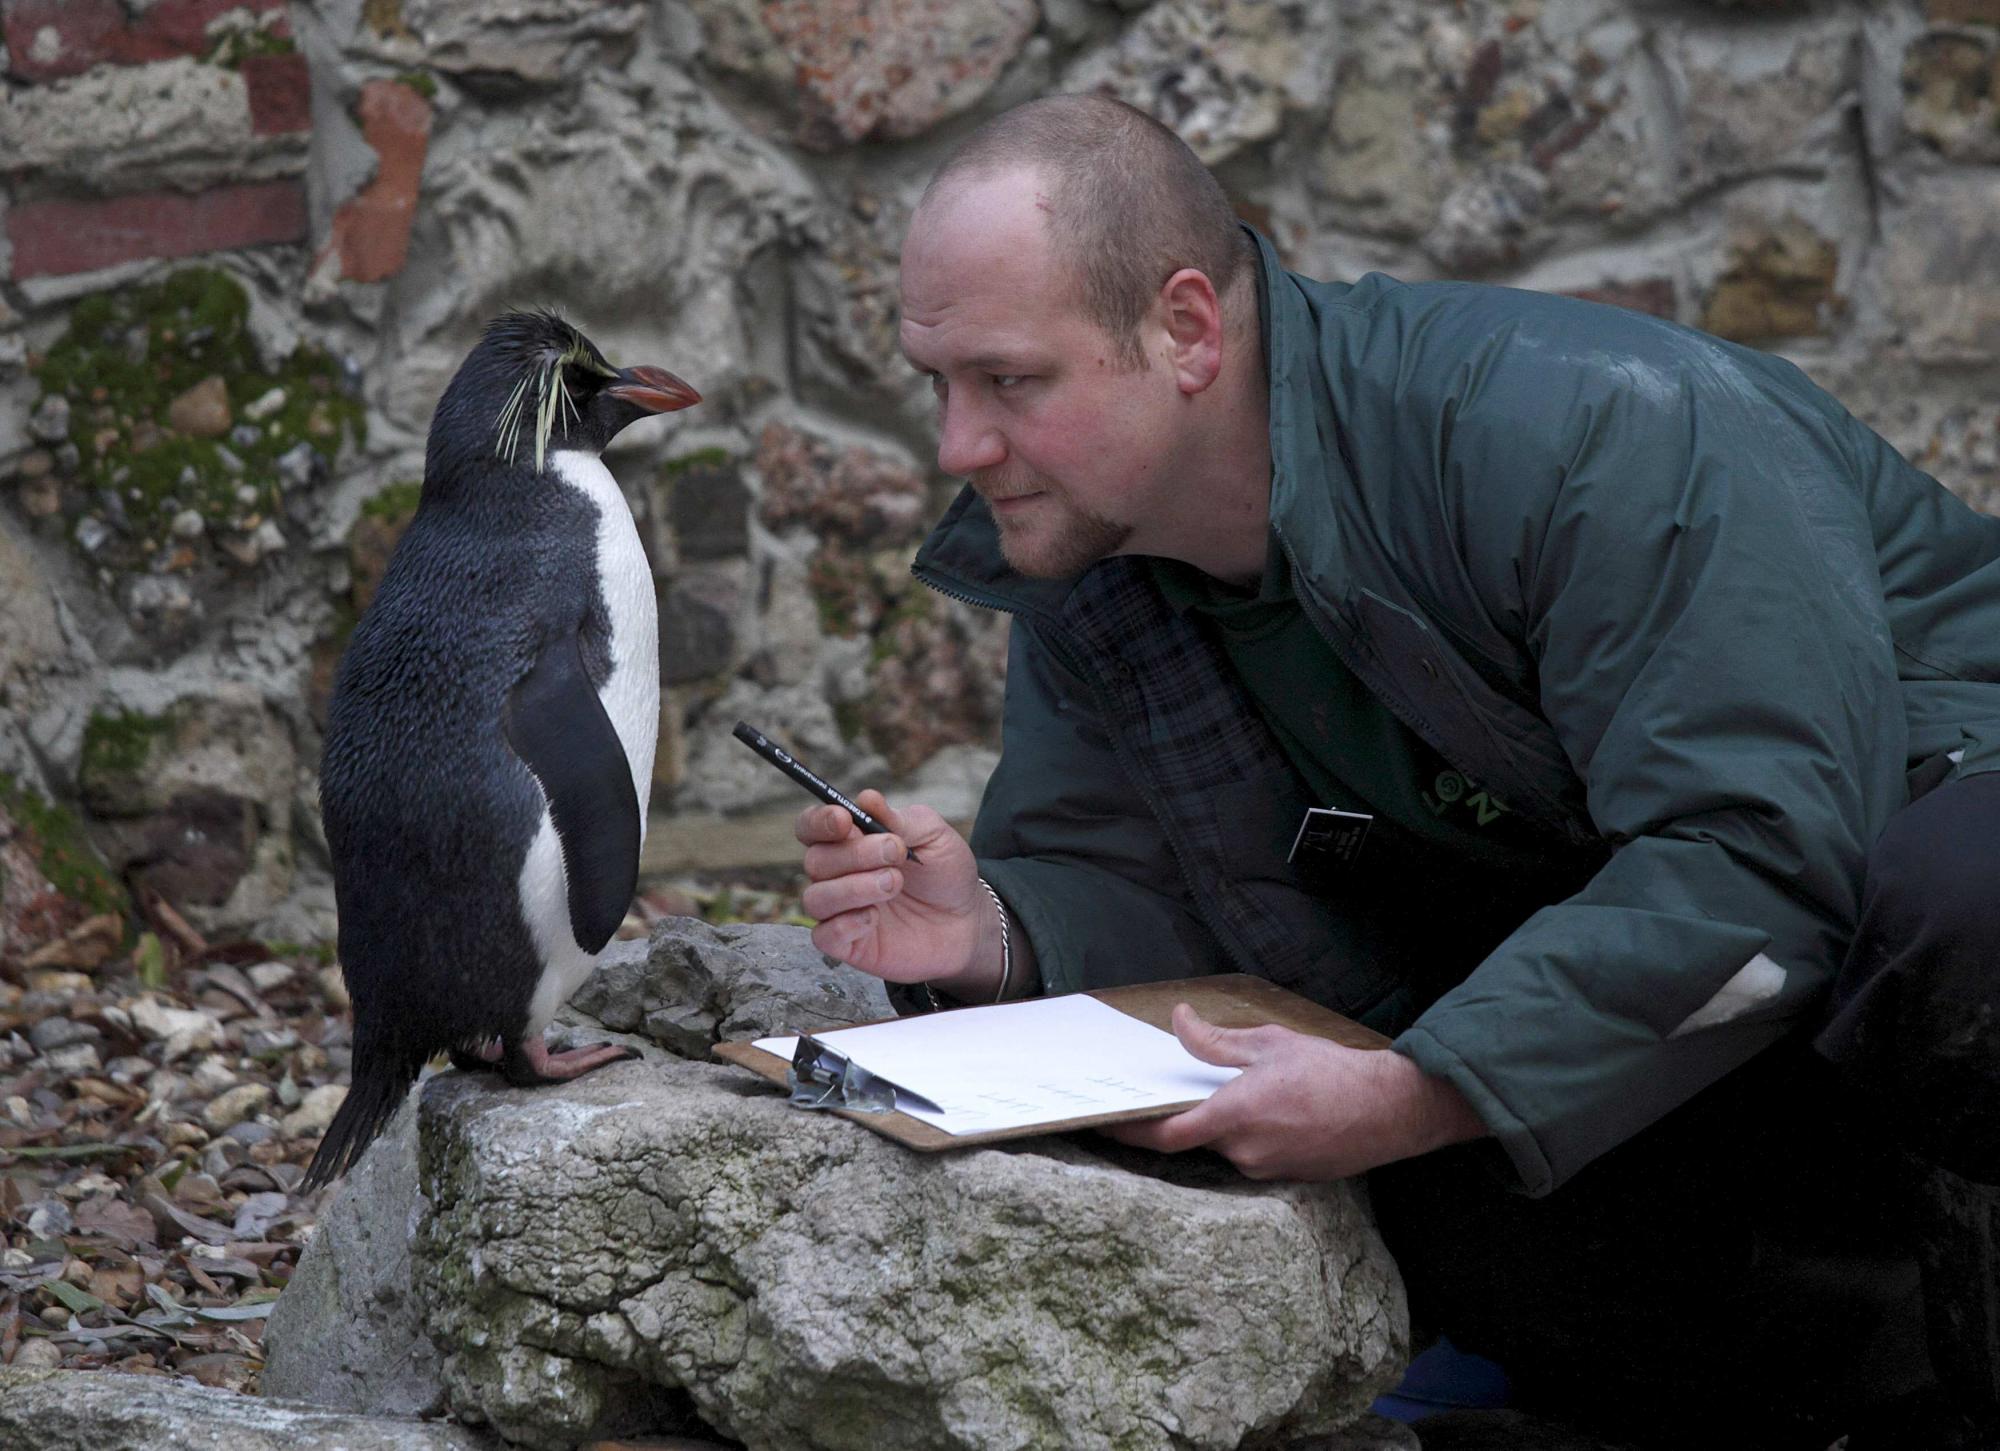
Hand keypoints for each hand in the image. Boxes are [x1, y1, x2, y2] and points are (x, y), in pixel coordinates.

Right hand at [795, 790, 989, 987]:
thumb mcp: (932, 835)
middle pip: (816, 860)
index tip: (844, 820)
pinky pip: (823, 936)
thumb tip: (866, 798)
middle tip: (896, 852)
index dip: (819, 822)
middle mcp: (838, 874)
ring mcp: (841, 910)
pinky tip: (874, 917)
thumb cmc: (944, 872)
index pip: (811, 827)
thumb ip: (898, 819)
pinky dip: (845, 924)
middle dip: (855, 853)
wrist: (967, 920)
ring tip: (894, 882)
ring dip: (853, 887)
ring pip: (816, 898)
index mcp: (850, 841)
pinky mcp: (848, 944)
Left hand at [1101, 1004, 1487, 1179]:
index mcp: (1235, 1115)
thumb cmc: (1329, 1071)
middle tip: (1170, 1094)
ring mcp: (1266, 1169)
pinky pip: (1251, 1156)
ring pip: (1224, 1147)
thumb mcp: (1268, 1043)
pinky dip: (1247, 1136)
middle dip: (1181, 1119)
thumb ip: (1214, 1040)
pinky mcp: (1286, 1177)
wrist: (1389, 1109)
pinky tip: (1270, 1113)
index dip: (1127, 1132)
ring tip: (1243, 1094)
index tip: (1101, 1123)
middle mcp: (1245, 1150)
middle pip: (1193, 1140)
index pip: (1165, 1135)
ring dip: (1222, 1125)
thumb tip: (1178, 1022)